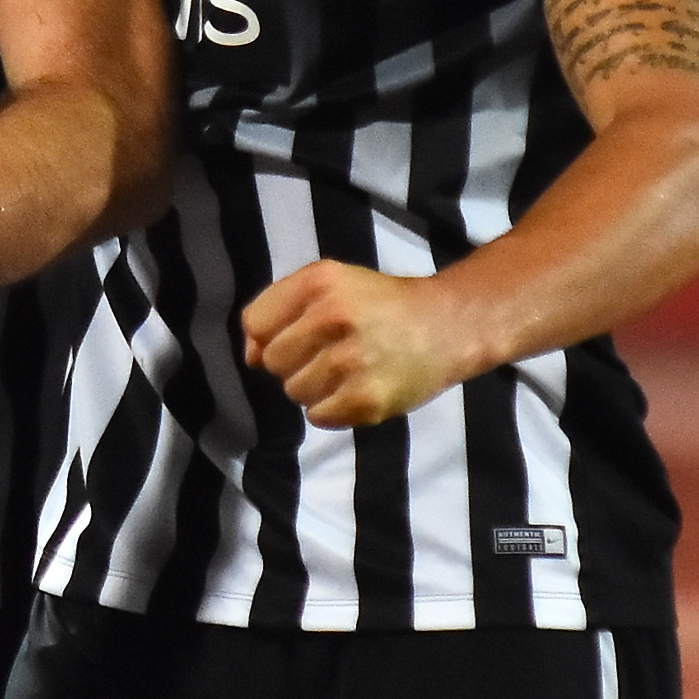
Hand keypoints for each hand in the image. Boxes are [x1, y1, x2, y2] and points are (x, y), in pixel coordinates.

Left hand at [238, 260, 485, 429]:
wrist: (448, 325)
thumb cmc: (381, 304)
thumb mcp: (332, 285)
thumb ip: (280, 310)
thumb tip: (250, 358)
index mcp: (320, 282)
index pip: (255, 322)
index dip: (267, 335)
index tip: (295, 336)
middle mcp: (334, 317)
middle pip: (273, 361)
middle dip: (294, 362)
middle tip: (329, 353)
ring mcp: (352, 360)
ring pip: (294, 392)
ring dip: (314, 388)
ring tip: (347, 371)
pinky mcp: (368, 399)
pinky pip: (319, 416)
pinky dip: (332, 409)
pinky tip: (357, 389)